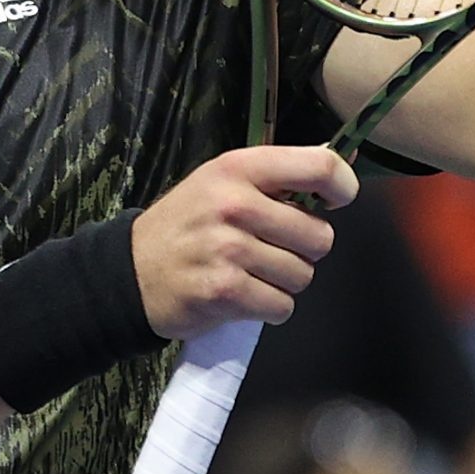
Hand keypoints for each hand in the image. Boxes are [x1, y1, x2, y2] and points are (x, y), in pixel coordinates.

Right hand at [132, 146, 354, 337]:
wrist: (131, 270)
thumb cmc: (188, 224)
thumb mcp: (222, 181)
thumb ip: (276, 177)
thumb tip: (340, 170)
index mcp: (239, 168)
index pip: (320, 166)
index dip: (342, 187)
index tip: (335, 202)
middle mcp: (235, 204)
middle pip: (319, 236)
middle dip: (304, 250)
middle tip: (272, 248)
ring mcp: (228, 249)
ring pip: (303, 276)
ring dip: (284, 281)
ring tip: (250, 271)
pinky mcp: (224, 291)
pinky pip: (282, 306)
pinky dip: (269, 307)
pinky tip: (243, 294)